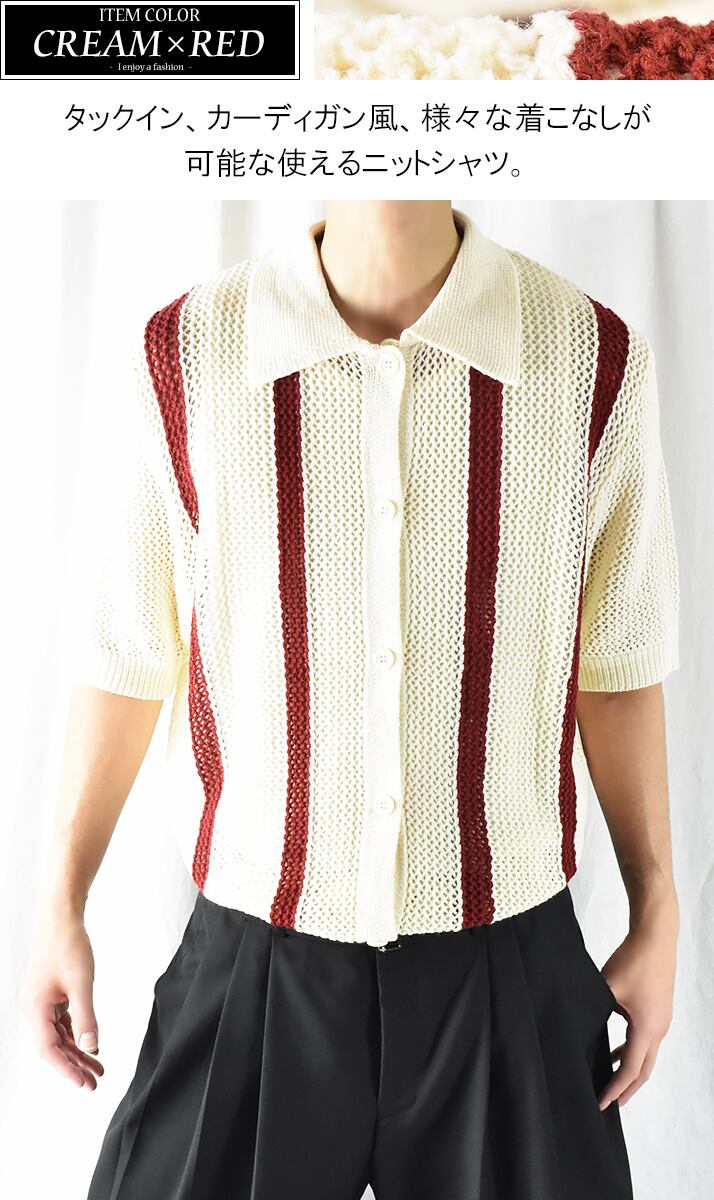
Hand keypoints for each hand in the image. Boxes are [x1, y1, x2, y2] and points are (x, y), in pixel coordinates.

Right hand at [23, 905, 104, 1089]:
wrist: (60, 917)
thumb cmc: (68, 945)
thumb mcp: (81, 984)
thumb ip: (86, 1018)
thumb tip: (91, 1048)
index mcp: (35, 1010)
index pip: (49, 1051)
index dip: (67, 1070)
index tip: (84, 1084)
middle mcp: (33, 1010)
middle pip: (53, 1047)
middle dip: (74, 1066)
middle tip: (95, 1082)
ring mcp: (40, 1003)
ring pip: (58, 1036)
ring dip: (77, 1051)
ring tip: (97, 1067)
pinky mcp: (49, 995)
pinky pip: (60, 1022)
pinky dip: (74, 1034)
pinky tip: (89, 1043)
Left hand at [598, 894, 677, 1110]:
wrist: (656, 936)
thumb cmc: (633, 958)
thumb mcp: (607, 987)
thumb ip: (594, 1010)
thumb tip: (576, 1027)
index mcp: (647, 1028)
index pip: (629, 1069)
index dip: (614, 1089)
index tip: (600, 1104)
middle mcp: (659, 1028)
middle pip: (643, 1070)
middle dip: (626, 1090)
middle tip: (609, 1105)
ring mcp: (662, 1019)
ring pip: (646, 1055)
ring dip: (629, 1069)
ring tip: (609, 1081)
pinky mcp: (659, 1009)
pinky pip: (646, 1039)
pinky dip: (632, 1050)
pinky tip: (613, 1048)